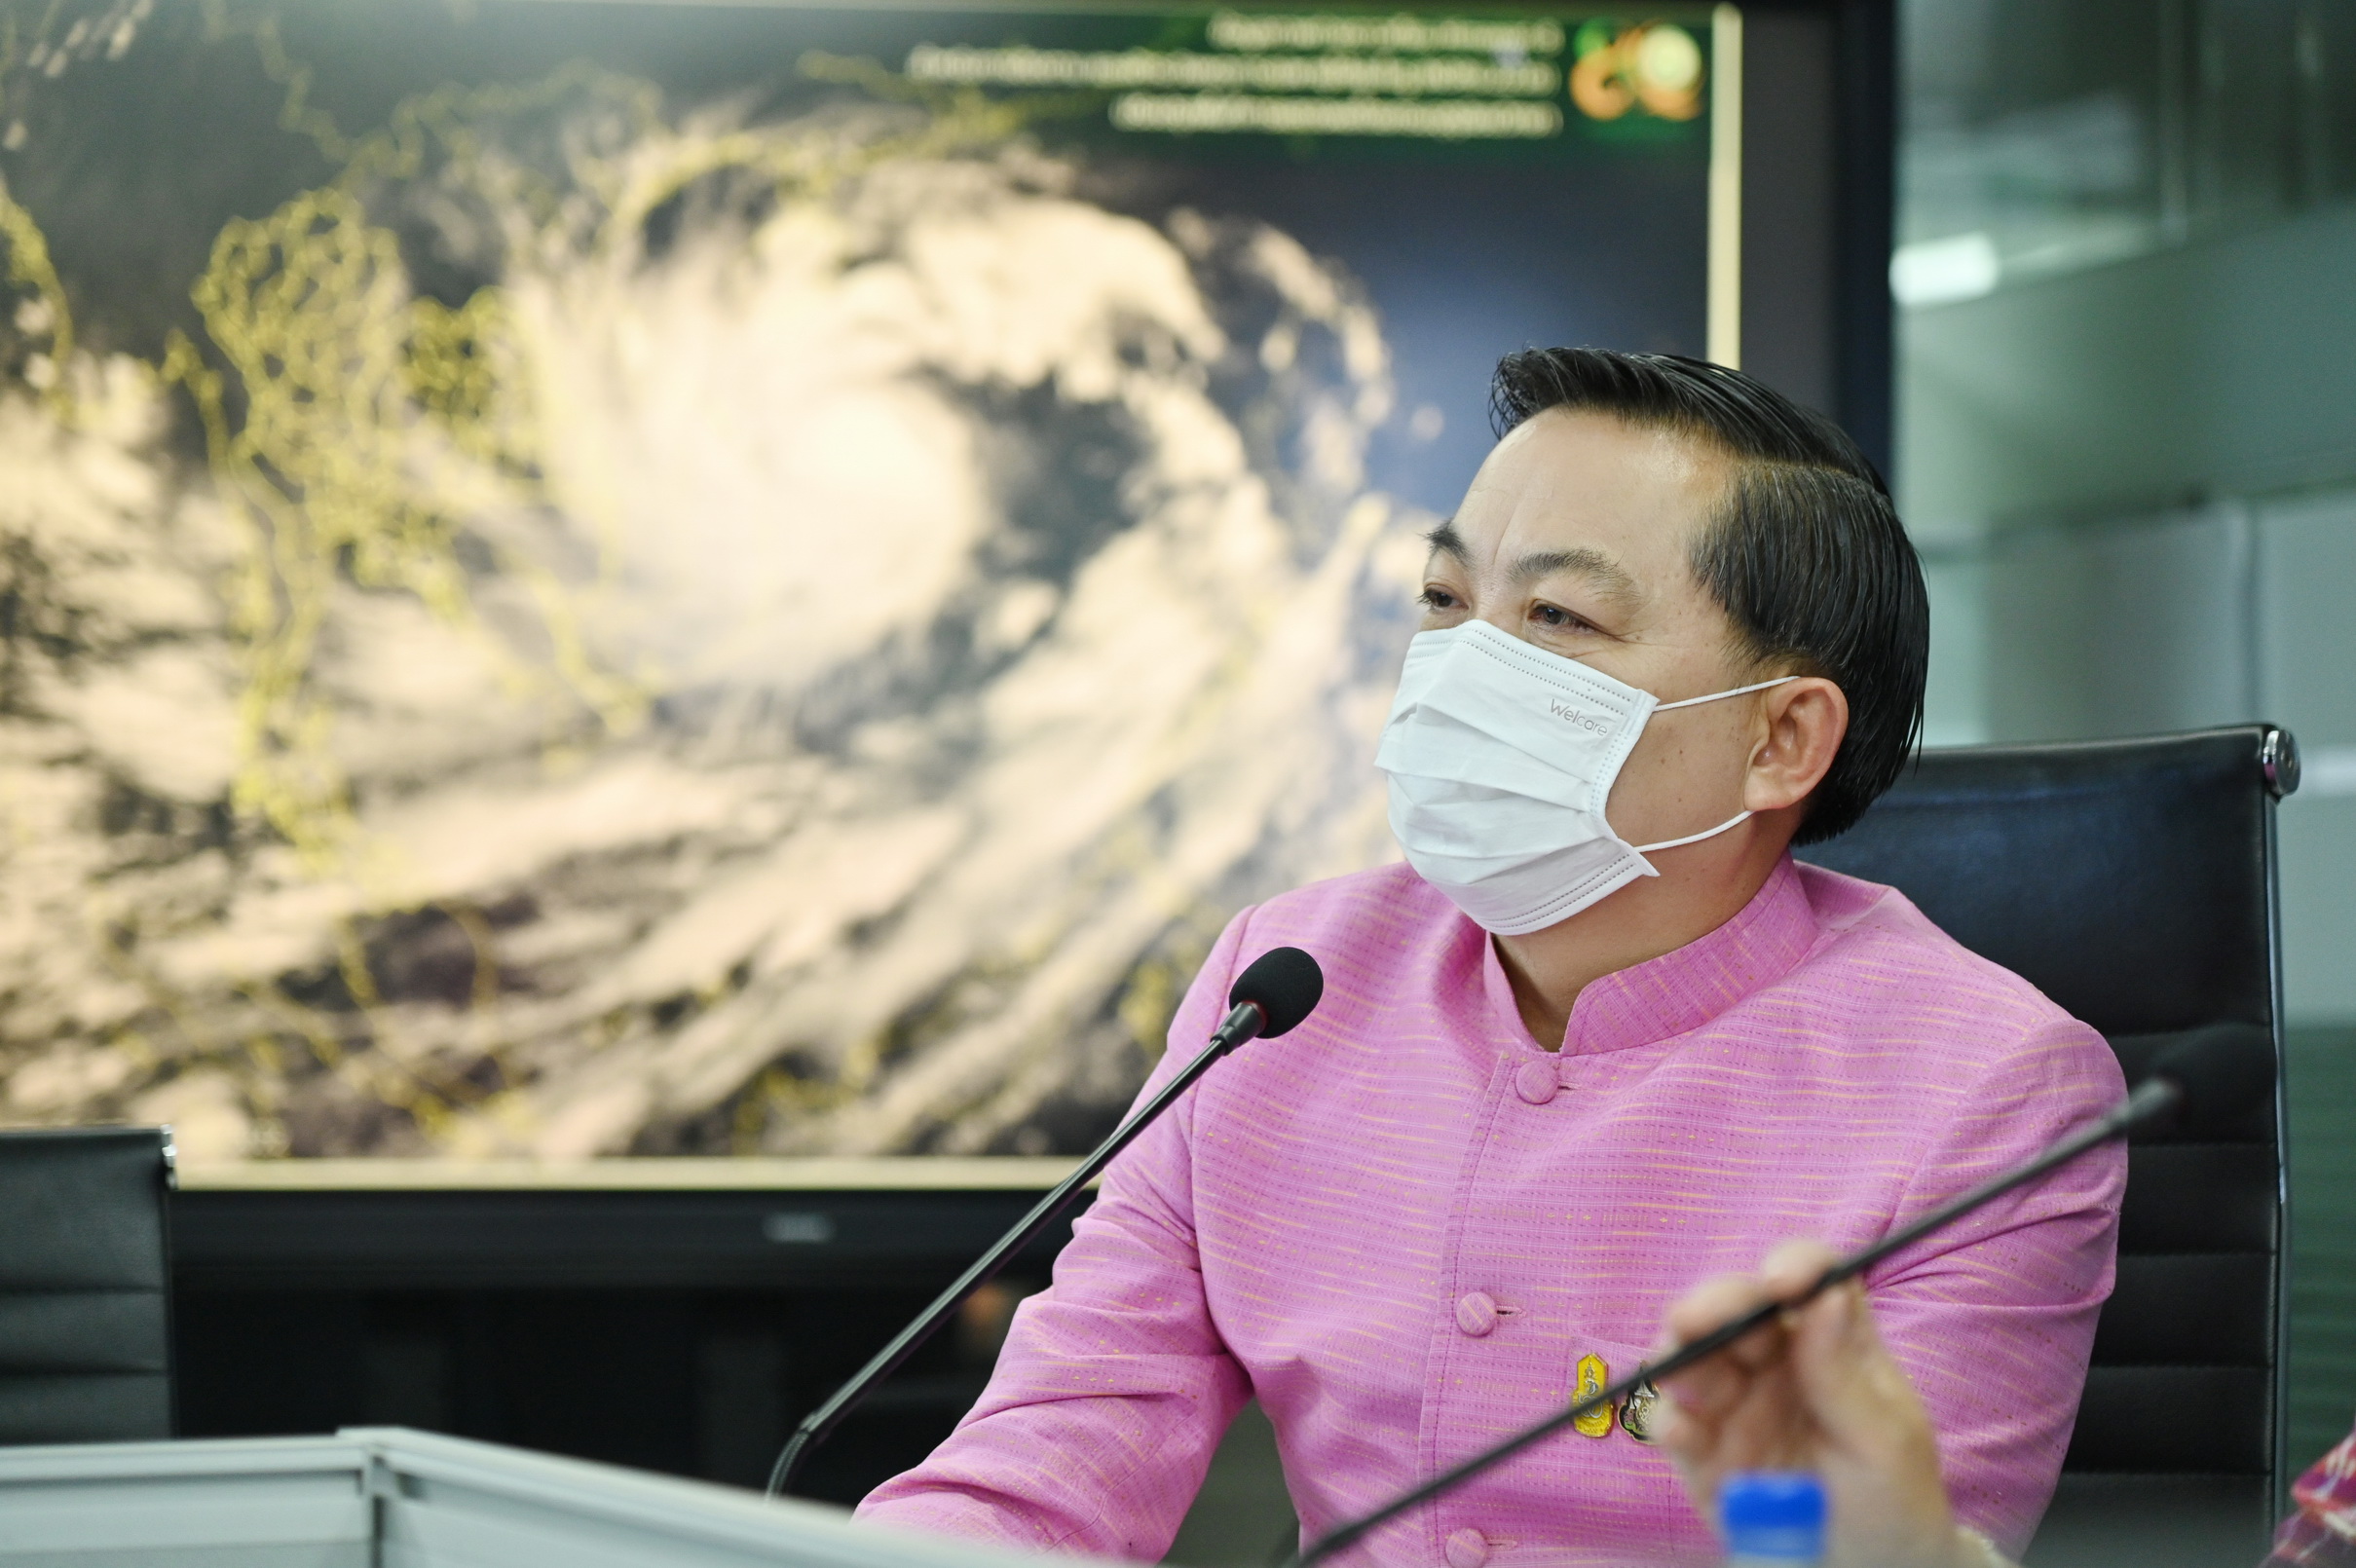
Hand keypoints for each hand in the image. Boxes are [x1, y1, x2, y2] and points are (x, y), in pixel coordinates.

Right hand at [1650, 1241, 1984, 1567]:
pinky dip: (1667, 1419)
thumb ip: (1844, 1375)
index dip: (1793, 1266)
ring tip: (1683, 1376)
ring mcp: (1731, 1398)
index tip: (1782, 1281)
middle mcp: (1773, 1356)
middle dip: (1712, 1304)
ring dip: (1680, 1357)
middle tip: (1697, 1319)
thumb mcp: (1885, 1442)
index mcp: (1831, 1339)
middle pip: (1734, 1305)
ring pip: (1689, 1354)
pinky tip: (1682, 1434)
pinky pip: (1670, 1420)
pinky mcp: (1700, 1446)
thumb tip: (1826, 1295)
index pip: (1811, 1278)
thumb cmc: (1893, 1498)